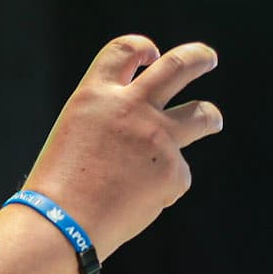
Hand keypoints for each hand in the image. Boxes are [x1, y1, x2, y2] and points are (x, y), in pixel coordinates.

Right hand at [21, 36, 220, 259]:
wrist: (62, 226)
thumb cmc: (58, 190)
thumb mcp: (75, 136)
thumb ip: (108, 121)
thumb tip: (144, 127)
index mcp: (95, 96)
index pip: (124, 50)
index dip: (142, 48)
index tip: (153, 54)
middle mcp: (130, 108)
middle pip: (178, 66)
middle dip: (197, 57)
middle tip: (207, 57)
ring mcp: (157, 138)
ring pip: (201, 114)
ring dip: (211, 116)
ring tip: (213, 120)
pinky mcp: (173, 172)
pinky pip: (177, 176)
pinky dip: (162, 189)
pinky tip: (139, 203)